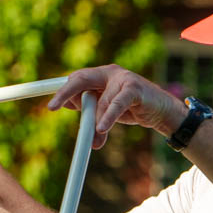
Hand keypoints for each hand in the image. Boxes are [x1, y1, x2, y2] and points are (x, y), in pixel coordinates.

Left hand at [47, 64, 186, 148]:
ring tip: (95, 139)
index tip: (51, 105)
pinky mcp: (134, 89)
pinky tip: (101, 128)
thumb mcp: (107, 109)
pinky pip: (116, 104)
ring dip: (94, 121)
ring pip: (99, 100)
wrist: (162, 113)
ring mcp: (123, 79)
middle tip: (53, 107)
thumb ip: (90, 107)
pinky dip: (108, 117)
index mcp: (101, 76)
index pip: (77, 79)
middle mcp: (110, 72)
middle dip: (65, 93)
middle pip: (81, 79)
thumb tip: (68, 105)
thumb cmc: (133, 109)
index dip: (62, 90)